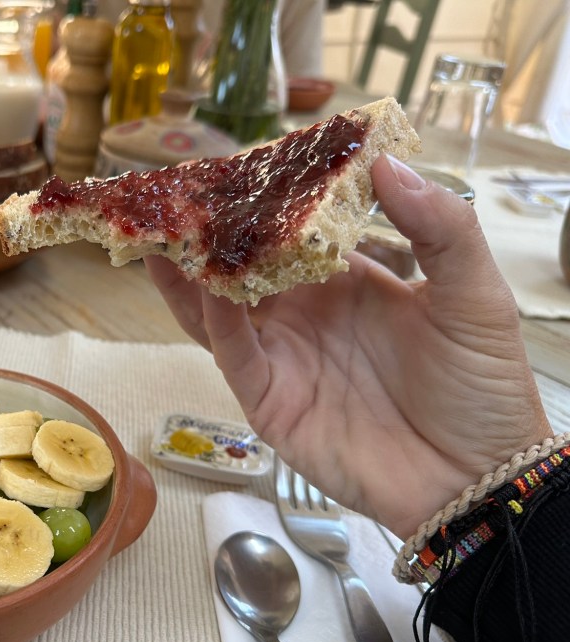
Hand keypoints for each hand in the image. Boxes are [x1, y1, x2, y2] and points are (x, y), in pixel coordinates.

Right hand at [145, 155, 552, 538]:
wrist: (476, 476)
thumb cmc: (482, 387)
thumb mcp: (473, 296)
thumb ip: (439, 228)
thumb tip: (386, 163)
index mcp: (344, 284)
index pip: (290, 232)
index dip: (263, 201)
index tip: (237, 162)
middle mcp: (303, 317)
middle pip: (241, 268)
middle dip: (207, 234)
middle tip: (173, 194)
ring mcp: (282, 359)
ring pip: (218, 310)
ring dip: (190, 275)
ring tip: (161, 234)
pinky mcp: (270, 402)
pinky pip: (234, 356)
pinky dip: (216, 322)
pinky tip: (206, 288)